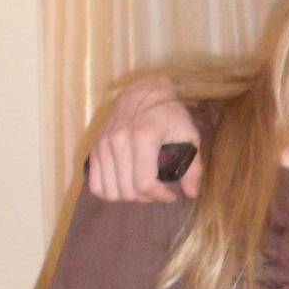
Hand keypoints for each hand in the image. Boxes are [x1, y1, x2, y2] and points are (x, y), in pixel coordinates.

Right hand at [86, 78, 201, 201]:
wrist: (144, 90)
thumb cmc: (169, 113)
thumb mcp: (189, 135)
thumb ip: (193, 166)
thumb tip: (190, 194)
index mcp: (143, 137)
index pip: (145, 183)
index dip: (160, 197)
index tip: (171, 196)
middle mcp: (118, 140)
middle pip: (127, 191)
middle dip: (147, 198)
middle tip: (159, 191)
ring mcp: (103, 144)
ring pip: (110, 191)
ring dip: (129, 196)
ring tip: (143, 188)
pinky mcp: (95, 147)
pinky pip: (95, 184)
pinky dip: (110, 191)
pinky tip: (126, 184)